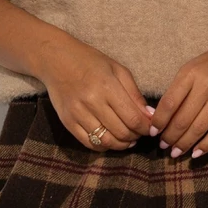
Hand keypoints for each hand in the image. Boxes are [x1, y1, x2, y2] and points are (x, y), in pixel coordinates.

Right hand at [36, 35, 153, 151]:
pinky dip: (104, 146)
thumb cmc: (91, 62)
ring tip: (127, 139)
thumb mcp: (118, 70)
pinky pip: (89, 143)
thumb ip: (135, 94)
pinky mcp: (67, 122)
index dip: (145, 128)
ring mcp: (78, 114)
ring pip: (106, 141)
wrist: (56, 60)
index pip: (133, 118)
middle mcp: (92, 102)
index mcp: (108, 86)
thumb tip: (150, 117)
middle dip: (135, 136)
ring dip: (121, 144)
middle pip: (121, 132)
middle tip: (139, 133)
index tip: (150, 128)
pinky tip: (110, 139)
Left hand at [149, 32, 207, 158]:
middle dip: (170, 137)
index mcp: (190, 72)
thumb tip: (159, 116)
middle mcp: (206, 84)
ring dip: (185, 144)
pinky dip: (206, 145)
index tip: (153, 132)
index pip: (169, 103)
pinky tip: (196, 153)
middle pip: (183, 119)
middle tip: (163, 146)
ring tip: (176, 152)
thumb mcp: (194, 68)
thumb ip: (179, 88)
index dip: (159, 121)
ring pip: (199, 128)